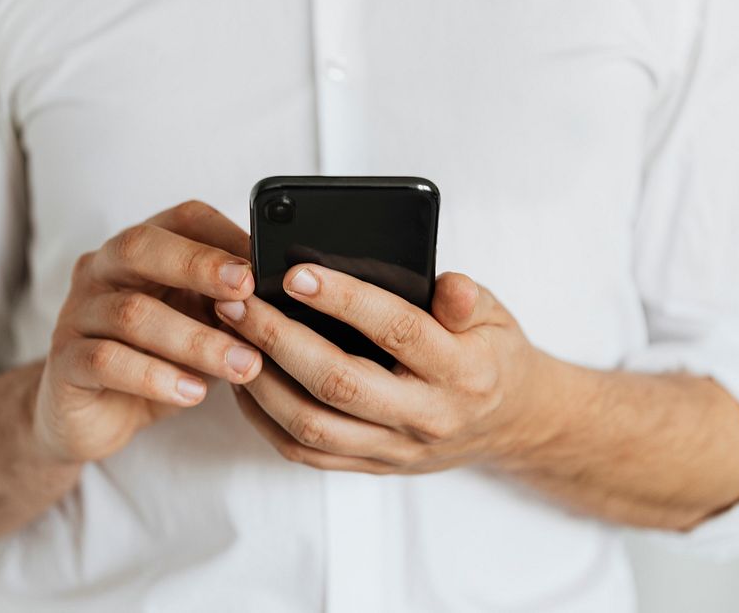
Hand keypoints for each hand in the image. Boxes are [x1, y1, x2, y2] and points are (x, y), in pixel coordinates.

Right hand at [34, 201, 263, 462]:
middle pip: (141, 247)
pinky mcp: (64, 362)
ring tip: (244, 364)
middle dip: (199, 265)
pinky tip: (194, 392)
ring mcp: (77, 314)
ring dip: (196, 339)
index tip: (266, 261)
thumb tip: (287, 297)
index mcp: (140, 251)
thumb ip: (229, 306)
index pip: (181, 219)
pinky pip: (107, 361)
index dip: (225, 234)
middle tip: (247, 290)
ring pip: (132, 312)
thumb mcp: (199, 325)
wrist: (91, 415)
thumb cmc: (155, 359)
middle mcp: (101, 271)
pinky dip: (156, 376)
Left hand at [215, 265, 543, 473]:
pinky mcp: (372, 465)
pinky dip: (265, 417)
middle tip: (236, 300)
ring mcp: (395, 448)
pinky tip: (245, 378)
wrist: (510, 425)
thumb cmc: (491, 356)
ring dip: (260, 379)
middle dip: (277, 338)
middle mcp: (425, 415)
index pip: (397, 330)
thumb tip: (448, 283)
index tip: (295, 273)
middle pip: (338, 382)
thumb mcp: (495, 316)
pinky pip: (307, 451)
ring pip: (312, 424)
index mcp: (461, 370)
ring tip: (229, 335)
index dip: (344, 300)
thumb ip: (466, 298)